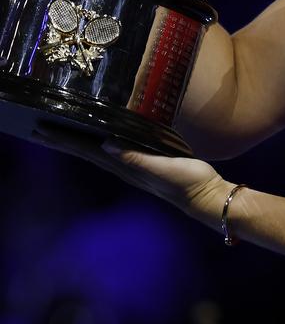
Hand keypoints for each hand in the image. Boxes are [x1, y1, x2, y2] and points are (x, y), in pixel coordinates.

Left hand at [31, 125, 232, 229]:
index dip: (65, 139)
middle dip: (64, 140)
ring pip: (97, 151)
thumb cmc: (187, 181)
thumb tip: (106, 144)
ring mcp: (134, 166)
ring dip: (78, 142)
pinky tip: (101, 137)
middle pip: (86, 151)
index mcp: (125, 166)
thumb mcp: (163, 168)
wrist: (207, 196)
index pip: (87, 150)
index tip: (42, 128)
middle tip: (39, 127)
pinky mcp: (146, 162)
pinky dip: (100, 142)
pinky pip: (115, 149)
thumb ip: (136, 158)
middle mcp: (125, 166)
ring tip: (61, 131)